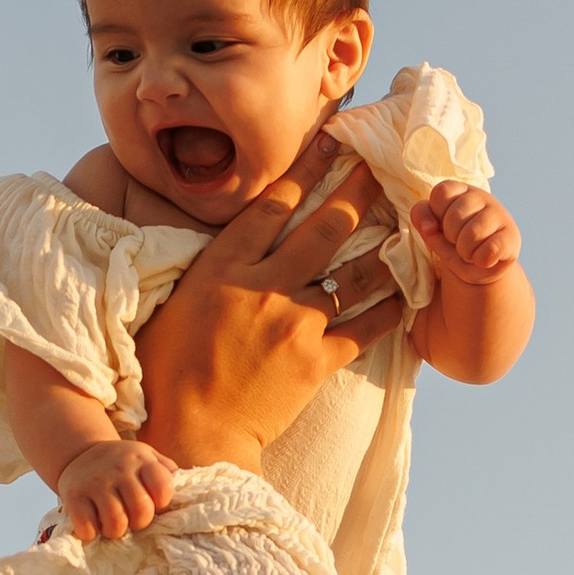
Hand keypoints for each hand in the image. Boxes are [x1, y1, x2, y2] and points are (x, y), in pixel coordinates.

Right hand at [55, 434, 177, 540]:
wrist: (80, 452)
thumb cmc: (123, 465)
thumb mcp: (147, 458)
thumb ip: (167, 473)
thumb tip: (186, 496)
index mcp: (141, 460)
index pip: (163, 488)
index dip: (161, 504)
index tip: (154, 505)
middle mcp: (119, 469)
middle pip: (141, 511)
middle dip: (140, 522)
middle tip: (132, 518)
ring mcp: (95, 483)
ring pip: (116, 524)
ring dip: (116, 531)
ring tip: (113, 522)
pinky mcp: (73, 496)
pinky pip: (88, 529)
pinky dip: (92, 533)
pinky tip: (93, 522)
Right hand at [134, 133, 404, 472]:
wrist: (190, 433)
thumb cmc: (166, 369)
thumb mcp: (172, 302)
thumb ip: (201, 266)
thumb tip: (220, 236)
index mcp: (224, 267)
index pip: (275, 202)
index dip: (308, 166)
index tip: (332, 140)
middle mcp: (265, 286)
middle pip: (326, 226)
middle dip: (358, 188)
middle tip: (381, 164)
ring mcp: (295, 324)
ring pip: (354, 272)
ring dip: (383, 245)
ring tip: (407, 223)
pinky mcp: (316, 362)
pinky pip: (364, 327)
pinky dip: (388, 308)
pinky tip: (406, 292)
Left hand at [414, 182, 521, 290]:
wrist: (480, 268)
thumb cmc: (454, 244)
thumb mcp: (432, 231)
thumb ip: (422, 218)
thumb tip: (428, 227)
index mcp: (460, 191)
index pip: (441, 193)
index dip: (437, 215)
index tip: (443, 226)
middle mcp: (481, 197)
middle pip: (454, 217)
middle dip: (451, 238)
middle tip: (460, 242)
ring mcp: (499, 214)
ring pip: (471, 235)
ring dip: (466, 252)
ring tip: (471, 252)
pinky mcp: (512, 236)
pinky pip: (489, 250)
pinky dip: (482, 261)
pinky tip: (486, 259)